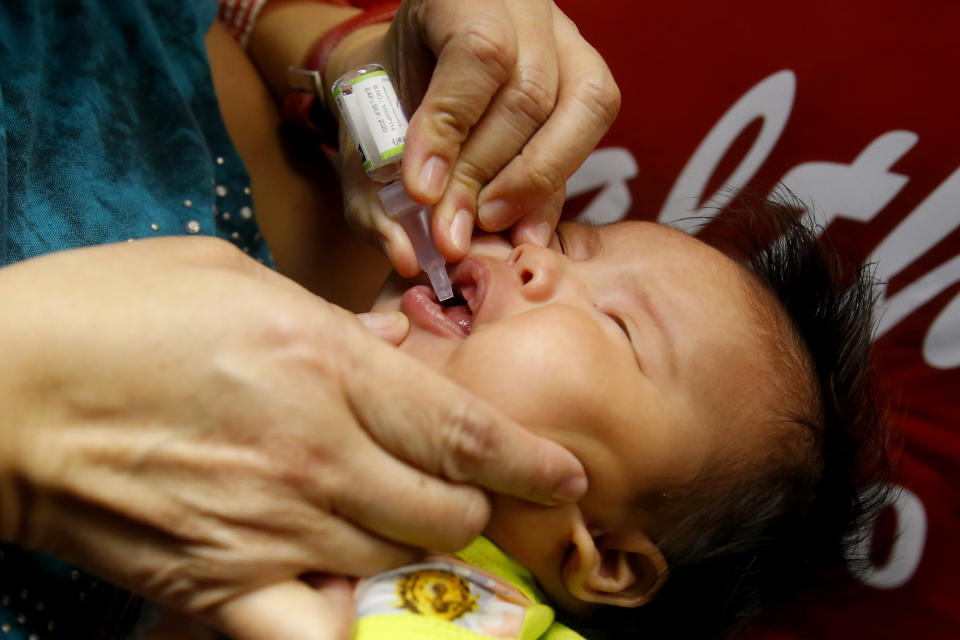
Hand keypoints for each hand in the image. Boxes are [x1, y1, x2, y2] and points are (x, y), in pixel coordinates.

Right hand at [0, 238, 585, 639]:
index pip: (465, 430)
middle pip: (447, 509)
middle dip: (475, 507)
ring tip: (422, 539)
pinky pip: (313, 637)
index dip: (530, 458)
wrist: (8, 386)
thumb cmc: (119, 310)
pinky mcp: (221, 581)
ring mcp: (274, 525)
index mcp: (328, 365)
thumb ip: (331, 319)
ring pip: (400, 563)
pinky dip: (352, 632)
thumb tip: (390, 340)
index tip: (565, 474)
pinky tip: (364, 613)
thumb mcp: (241, 279)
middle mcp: (319, 454)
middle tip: (470, 496)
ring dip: (424, 554)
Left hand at [331, 0, 619, 276]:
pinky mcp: (587, 74)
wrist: (409, 78)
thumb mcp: (364, 143)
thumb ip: (374, 198)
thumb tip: (407, 256)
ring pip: (581, 104)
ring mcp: (565, 37)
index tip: (420, 191)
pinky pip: (593, 126)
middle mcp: (523, 7)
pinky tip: (525, 225)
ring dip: (533, 181)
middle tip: (452, 230)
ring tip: (488, 224)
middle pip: (530, 91)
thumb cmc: (386, 107)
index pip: (477, 54)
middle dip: (486, 173)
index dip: (451, 127)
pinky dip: (557, 184)